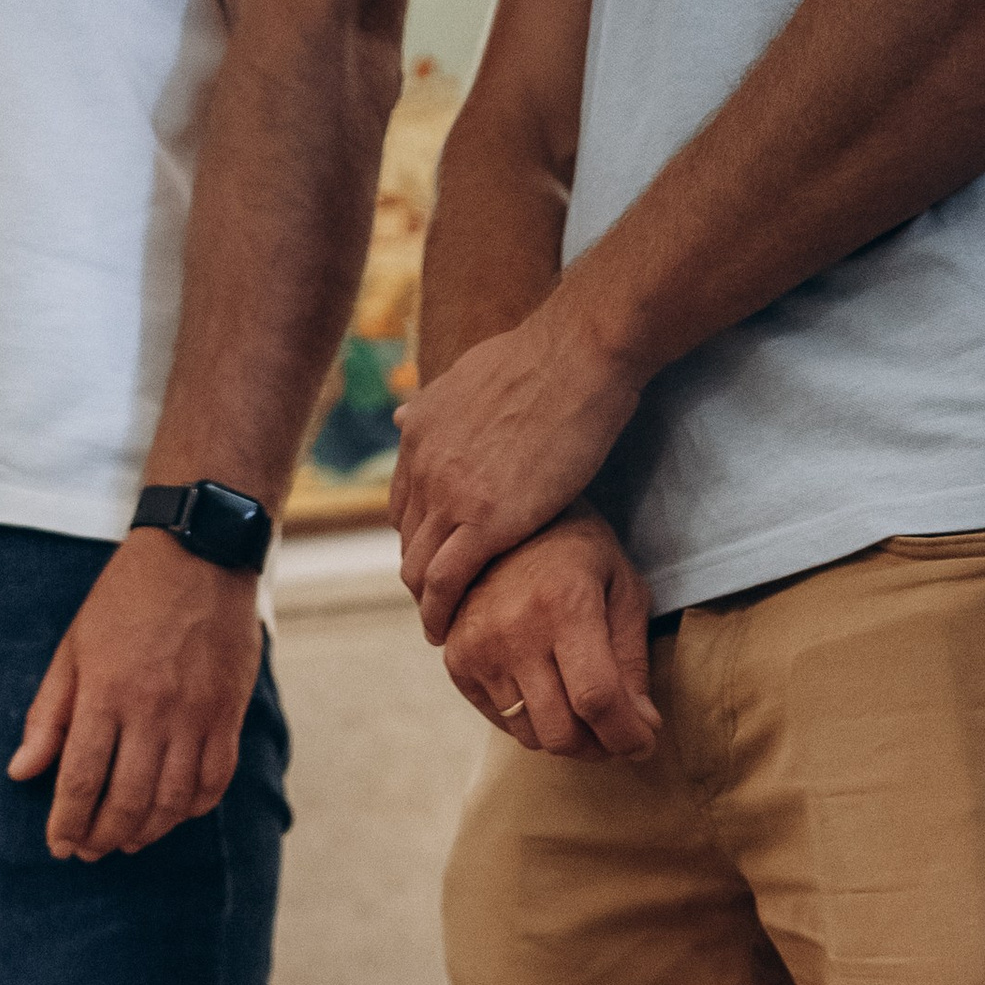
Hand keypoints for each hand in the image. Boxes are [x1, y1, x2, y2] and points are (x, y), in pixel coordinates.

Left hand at [9, 531, 260, 863]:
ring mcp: (197, 716)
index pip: (82, 778)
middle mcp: (153, 711)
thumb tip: (22, 772)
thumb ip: (48, 713)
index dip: (67, 821)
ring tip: (125, 841)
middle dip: (102, 836)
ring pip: (172, 802)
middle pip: (127, 800)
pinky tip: (171, 814)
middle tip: (88, 851)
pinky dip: (191, 809)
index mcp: (107, 692)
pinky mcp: (229, 715)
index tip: (58, 845)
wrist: (199, 553)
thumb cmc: (126, 598)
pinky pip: (214, 783)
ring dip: (146, 832)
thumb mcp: (74, 646)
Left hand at [390, 296, 641, 643]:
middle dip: (422, 576)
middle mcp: (423, 463)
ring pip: (418, 568)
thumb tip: (403, 412)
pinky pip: (445, 583)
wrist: (581, 352)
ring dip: (427, 603)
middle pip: (408, 541)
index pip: (404, 505)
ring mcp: (450, 493)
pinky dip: (441, 613)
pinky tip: (449, 632)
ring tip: (445, 627)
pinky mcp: (485, 521)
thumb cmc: (546, 357)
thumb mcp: (470, 372)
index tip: (439, 562)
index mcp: (419, 430)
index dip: (420, 539)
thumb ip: (434, 402)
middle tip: (443, 604)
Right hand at [440, 512, 658, 761]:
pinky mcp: (458, 662)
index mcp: (565, 605)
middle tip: (617, 733)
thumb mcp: (623, 589)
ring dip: (568, 737)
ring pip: (532, 736)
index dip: (626, 735)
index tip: (645, 744)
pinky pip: (504, 723)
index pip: (597, 699)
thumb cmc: (578, 554)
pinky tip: (549, 691)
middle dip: (599, 747)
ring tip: (586, 712)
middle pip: (562, 732)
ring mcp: (480, 650)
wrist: (504, 522)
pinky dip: (533, 721)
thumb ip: (633, 660)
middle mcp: (516, 632)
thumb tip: (643, 727)